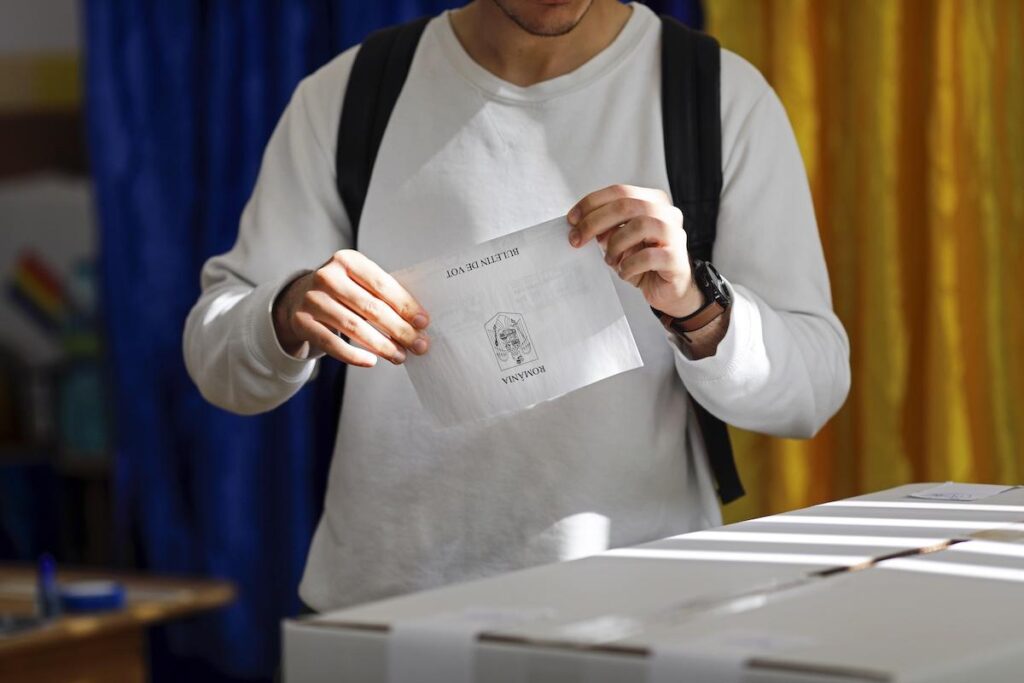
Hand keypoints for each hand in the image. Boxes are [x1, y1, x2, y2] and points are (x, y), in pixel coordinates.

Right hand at [272, 250, 429, 366]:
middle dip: (399, 329)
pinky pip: (332, 343)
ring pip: (354, 327)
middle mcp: (327, 277)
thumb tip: (417, 322)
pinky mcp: (302, 322)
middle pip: (371, 308)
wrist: (298, 298)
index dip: (405, 305)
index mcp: (347, 260)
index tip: (423, 322)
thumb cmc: (342, 291)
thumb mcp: (360, 281)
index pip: (382, 284)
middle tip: (418, 345)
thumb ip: (384, 295)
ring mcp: (312, 299)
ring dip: (382, 345)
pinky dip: (354, 355)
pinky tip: (372, 361)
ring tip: (400, 356)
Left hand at [567, 184, 702, 318]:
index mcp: (653, 201)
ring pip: (639, 226)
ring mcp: (675, 234)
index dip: (592, 203)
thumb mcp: (620, 240)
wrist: (669, 290)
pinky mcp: (676, 258)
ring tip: (609, 260)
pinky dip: (628, 265)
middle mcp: (667, 213)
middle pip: (626, 205)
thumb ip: (606, 228)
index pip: (620, 192)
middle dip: (595, 222)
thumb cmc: (644, 262)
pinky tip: (624, 272)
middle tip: (577, 240)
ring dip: (615, 244)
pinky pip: (648, 256)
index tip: (571, 220)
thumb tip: (580, 224)